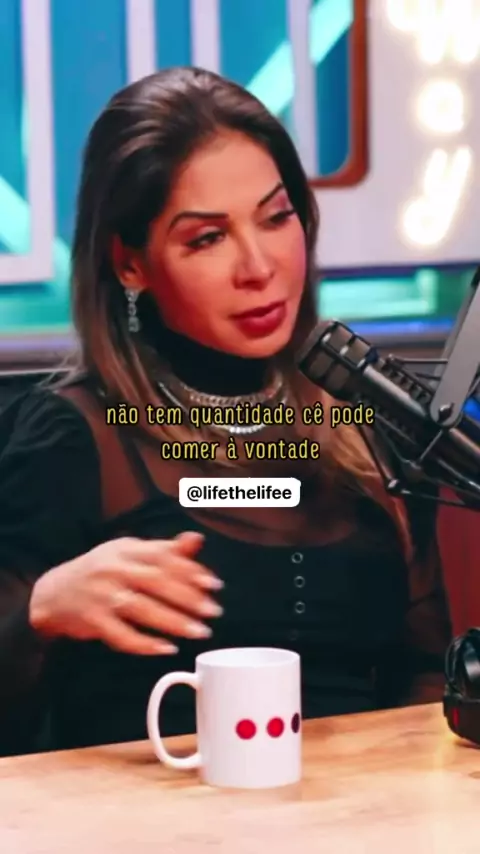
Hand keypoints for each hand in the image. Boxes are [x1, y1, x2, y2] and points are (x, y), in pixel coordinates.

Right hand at [29, 532, 222, 655]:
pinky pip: (121, 635)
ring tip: (199, 631)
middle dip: (189, 598)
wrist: (53, 593)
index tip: (214, 585)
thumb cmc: (101, 571)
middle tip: (213, 611)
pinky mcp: (93, 621)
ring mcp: (102, 596)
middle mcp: (114, 570)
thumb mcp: (129, 553)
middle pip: (156, 582)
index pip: (163, 558)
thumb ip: (164, 550)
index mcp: (127, 551)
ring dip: (174, 622)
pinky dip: (145, 643)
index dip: (191, 571)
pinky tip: (166, 648)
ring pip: (142, 609)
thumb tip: (197, 539)